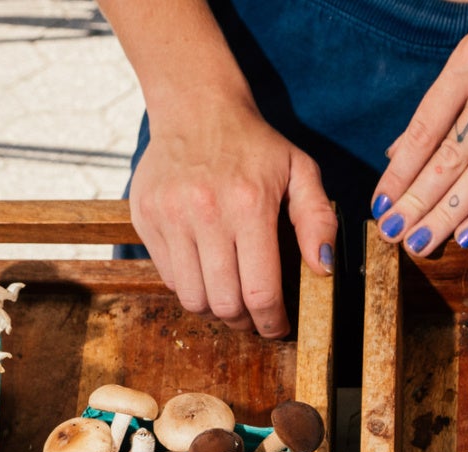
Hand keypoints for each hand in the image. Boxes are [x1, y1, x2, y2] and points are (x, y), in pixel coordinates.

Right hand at [130, 100, 335, 337]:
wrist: (195, 108)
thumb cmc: (254, 145)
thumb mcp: (300, 171)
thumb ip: (318, 219)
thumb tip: (322, 267)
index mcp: (249, 205)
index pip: (260, 291)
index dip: (271, 322)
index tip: (277, 327)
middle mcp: (206, 213)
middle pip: (224, 303)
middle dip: (244, 321)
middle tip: (254, 315)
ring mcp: (169, 217)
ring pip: (192, 298)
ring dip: (215, 309)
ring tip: (230, 298)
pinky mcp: (144, 220)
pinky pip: (168, 278)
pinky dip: (190, 286)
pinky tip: (206, 272)